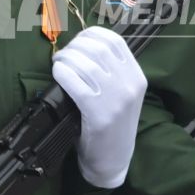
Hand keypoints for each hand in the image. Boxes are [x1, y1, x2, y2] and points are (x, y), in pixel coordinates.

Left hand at [51, 27, 145, 187]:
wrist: (113, 160)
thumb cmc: (112, 125)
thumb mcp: (120, 94)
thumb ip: (109, 71)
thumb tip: (81, 46)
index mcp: (137, 76)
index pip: (114, 41)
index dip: (90, 35)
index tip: (77, 41)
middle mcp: (130, 85)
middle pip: (98, 49)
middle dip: (74, 46)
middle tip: (63, 55)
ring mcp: (116, 100)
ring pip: (86, 64)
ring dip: (66, 59)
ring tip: (58, 64)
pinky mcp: (100, 114)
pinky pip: (77, 84)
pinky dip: (63, 73)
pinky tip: (58, 74)